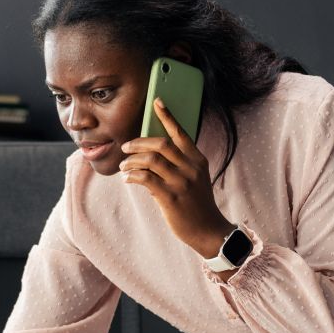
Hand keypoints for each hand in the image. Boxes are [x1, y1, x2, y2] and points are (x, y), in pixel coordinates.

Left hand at [120, 97, 234, 258]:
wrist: (208, 230)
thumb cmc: (197, 203)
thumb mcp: (196, 178)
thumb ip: (179, 164)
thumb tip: (150, 153)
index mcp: (197, 160)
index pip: (181, 132)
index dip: (168, 116)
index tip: (157, 102)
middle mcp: (190, 168)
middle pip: (160, 144)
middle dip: (139, 142)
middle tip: (126, 146)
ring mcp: (181, 182)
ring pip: (150, 161)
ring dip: (132, 160)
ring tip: (124, 165)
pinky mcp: (171, 197)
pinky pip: (146, 179)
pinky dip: (133, 176)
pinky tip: (128, 179)